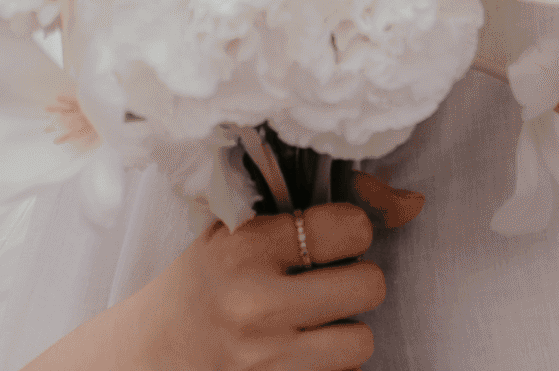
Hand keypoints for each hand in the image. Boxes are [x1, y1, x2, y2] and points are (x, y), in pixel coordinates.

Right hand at [123, 204, 382, 370]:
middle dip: (354, 281)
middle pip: (368, 284)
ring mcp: (267, 358)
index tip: (330, 237)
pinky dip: (329, 366)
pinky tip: (298, 354)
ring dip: (345, 332)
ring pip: (362, 341)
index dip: (350, 230)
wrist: (146, 358)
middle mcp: (257, 304)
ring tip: (312, 324)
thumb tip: (412, 203)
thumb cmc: (197, 288)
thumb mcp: (236, 233)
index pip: (349, 226)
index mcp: (244, 248)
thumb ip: (316, 212)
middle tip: (323, 282)